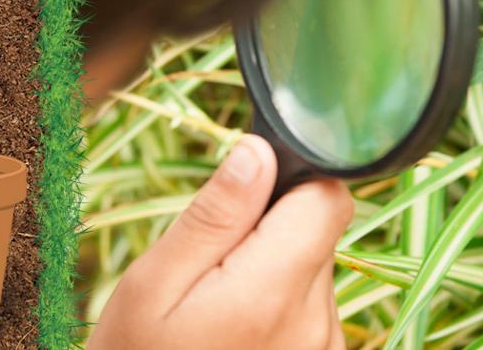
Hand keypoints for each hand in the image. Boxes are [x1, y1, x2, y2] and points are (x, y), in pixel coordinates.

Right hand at [87, 135, 353, 349]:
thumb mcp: (153, 287)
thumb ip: (215, 216)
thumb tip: (259, 152)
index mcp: (273, 293)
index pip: (329, 198)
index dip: (293, 179)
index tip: (249, 195)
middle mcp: (316, 323)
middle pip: (320, 230)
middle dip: (272, 227)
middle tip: (212, 264)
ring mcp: (325, 348)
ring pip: (316, 267)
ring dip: (275, 267)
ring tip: (219, 304)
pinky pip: (313, 306)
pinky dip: (281, 303)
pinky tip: (236, 330)